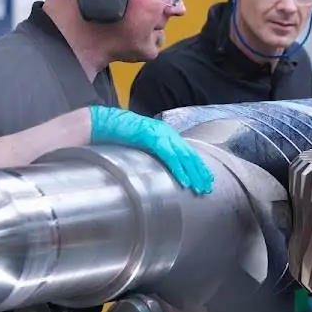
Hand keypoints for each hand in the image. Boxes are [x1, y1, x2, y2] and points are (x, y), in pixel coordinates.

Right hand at [89, 106, 213, 194]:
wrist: (104, 123)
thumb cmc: (120, 135)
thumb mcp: (142, 146)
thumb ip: (154, 153)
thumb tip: (162, 170)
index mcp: (166, 135)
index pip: (188, 152)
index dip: (198, 167)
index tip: (207, 180)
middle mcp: (167, 133)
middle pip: (190, 155)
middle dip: (200, 173)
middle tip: (207, 188)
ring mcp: (160, 134)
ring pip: (183, 156)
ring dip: (193, 174)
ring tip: (199, 187)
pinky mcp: (151, 137)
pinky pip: (169, 156)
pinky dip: (178, 169)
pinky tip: (184, 180)